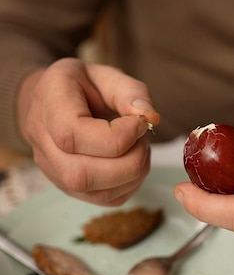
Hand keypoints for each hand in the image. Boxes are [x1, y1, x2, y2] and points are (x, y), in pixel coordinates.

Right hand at [17, 58, 160, 205]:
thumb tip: (150, 118)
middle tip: (144, 139)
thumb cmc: (82, 86)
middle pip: (81, 174)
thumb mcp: (106, 74)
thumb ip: (130, 92)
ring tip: (140, 149)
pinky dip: (129, 185)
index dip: (116, 136)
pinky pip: (104, 199)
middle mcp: (42, 140)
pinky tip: (133, 163)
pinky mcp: (68, 187)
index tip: (139, 123)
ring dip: (132, 175)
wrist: (54, 102)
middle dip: (128, 162)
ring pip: (93, 192)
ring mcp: (52, 169)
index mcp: (48, 102)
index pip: (72, 134)